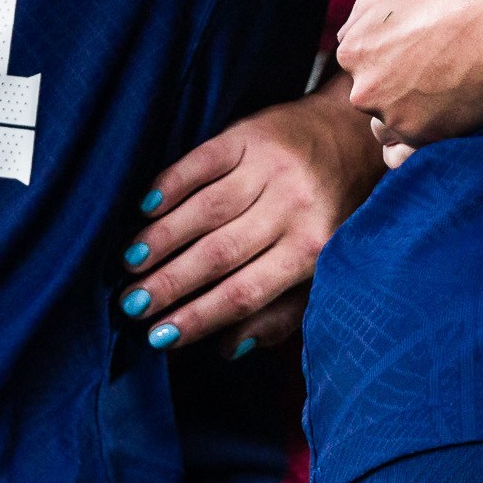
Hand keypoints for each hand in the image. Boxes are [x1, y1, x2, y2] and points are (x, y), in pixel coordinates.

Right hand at [119, 87, 386, 349]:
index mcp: (315, 248)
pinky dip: (169, 186)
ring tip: (128, 264)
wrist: (354, 135)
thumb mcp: (322, 268)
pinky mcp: (251, 134)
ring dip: (161, 240)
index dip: (197, 316)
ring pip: (205, 211)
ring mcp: (272, 167)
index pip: (245, 292)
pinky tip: (144, 210)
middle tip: (130, 304)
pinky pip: (202, 162)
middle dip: (169, 284)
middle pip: (219, 254)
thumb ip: (280, 313)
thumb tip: (226, 349)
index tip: (157, 336)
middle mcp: (295, 206)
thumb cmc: (332, 213)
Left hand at [335, 0, 482, 160]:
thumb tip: (351, 33)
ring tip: (437, 103)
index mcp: (352, 52)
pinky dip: (409, 149)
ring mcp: (392, 116)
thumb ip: (364, 11)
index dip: (387, 64)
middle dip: (392, 92)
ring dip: (403, 120)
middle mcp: (364, 88)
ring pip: (384, 130)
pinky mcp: (422, 137)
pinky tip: (427, 133)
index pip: (359, 68)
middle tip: (430, 79)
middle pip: (370, 100)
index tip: (415, 60)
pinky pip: (401, 157)